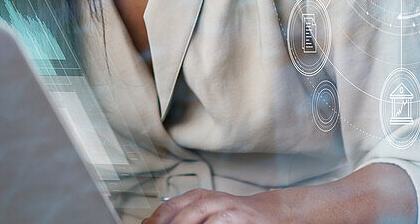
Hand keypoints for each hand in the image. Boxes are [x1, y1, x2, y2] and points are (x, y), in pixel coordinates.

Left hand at [142, 189, 287, 223]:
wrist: (268, 212)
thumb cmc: (234, 216)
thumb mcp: (207, 213)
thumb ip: (183, 216)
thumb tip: (151, 223)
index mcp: (197, 197)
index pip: (169, 207)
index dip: (156, 219)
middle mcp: (209, 199)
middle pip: (181, 213)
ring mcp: (225, 207)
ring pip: (198, 214)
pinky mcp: (239, 216)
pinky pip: (220, 222)